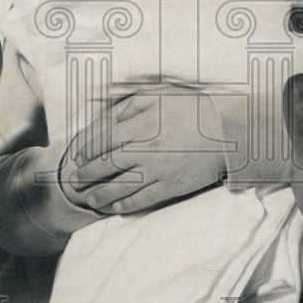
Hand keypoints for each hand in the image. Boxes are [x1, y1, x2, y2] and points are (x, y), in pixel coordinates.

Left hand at [62, 91, 226, 214]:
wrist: (228, 130)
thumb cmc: (191, 108)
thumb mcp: (158, 95)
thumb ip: (129, 106)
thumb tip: (105, 120)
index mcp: (140, 125)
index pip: (102, 140)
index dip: (86, 149)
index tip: (79, 156)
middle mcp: (145, 150)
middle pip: (106, 166)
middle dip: (86, 175)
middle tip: (74, 180)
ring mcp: (158, 171)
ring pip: (120, 187)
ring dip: (100, 194)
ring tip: (89, 198)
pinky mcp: (171, 187)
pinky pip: (143, 200)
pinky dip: (126, 205)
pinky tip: (115, 207)